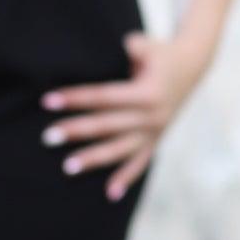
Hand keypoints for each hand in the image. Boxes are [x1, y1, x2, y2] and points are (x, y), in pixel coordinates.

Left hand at [39, 31, 206, 202]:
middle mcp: (152, 116)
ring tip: (67, 167)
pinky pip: (140, 163)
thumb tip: (105, 48)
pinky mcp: (156, 141)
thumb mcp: (146, 44)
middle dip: (76, 131)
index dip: (75, 98)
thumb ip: (128, 47)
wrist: (192, 67)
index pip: (104, 97)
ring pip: (120, 150)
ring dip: (94, 160)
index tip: (48, 101)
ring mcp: (154, 132)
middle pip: (107, 126)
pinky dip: (126, 179)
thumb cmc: (159, 52)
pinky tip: (110, 194)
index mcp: (147, 92)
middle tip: (47, 137)